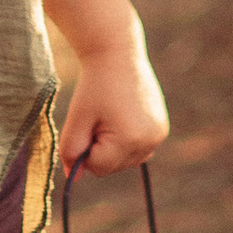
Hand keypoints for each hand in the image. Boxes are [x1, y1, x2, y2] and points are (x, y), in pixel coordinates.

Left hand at [57, 39, 168, 177]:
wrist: (118, 55)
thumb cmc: (94, 85)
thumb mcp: (77, 119)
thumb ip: (71, 151)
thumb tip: (73, 177)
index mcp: (131, 139)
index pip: (98, 167)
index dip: (85, 148)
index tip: (88, 122)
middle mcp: (151, 141)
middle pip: (114, 166)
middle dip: (100, 148)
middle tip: (99, 117)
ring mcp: (159, 135)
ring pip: (126, 160)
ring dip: (113, 147)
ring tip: (111, 115)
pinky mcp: (161, 129)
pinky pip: (137, 150)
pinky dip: (125, 141)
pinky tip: (122, 117)